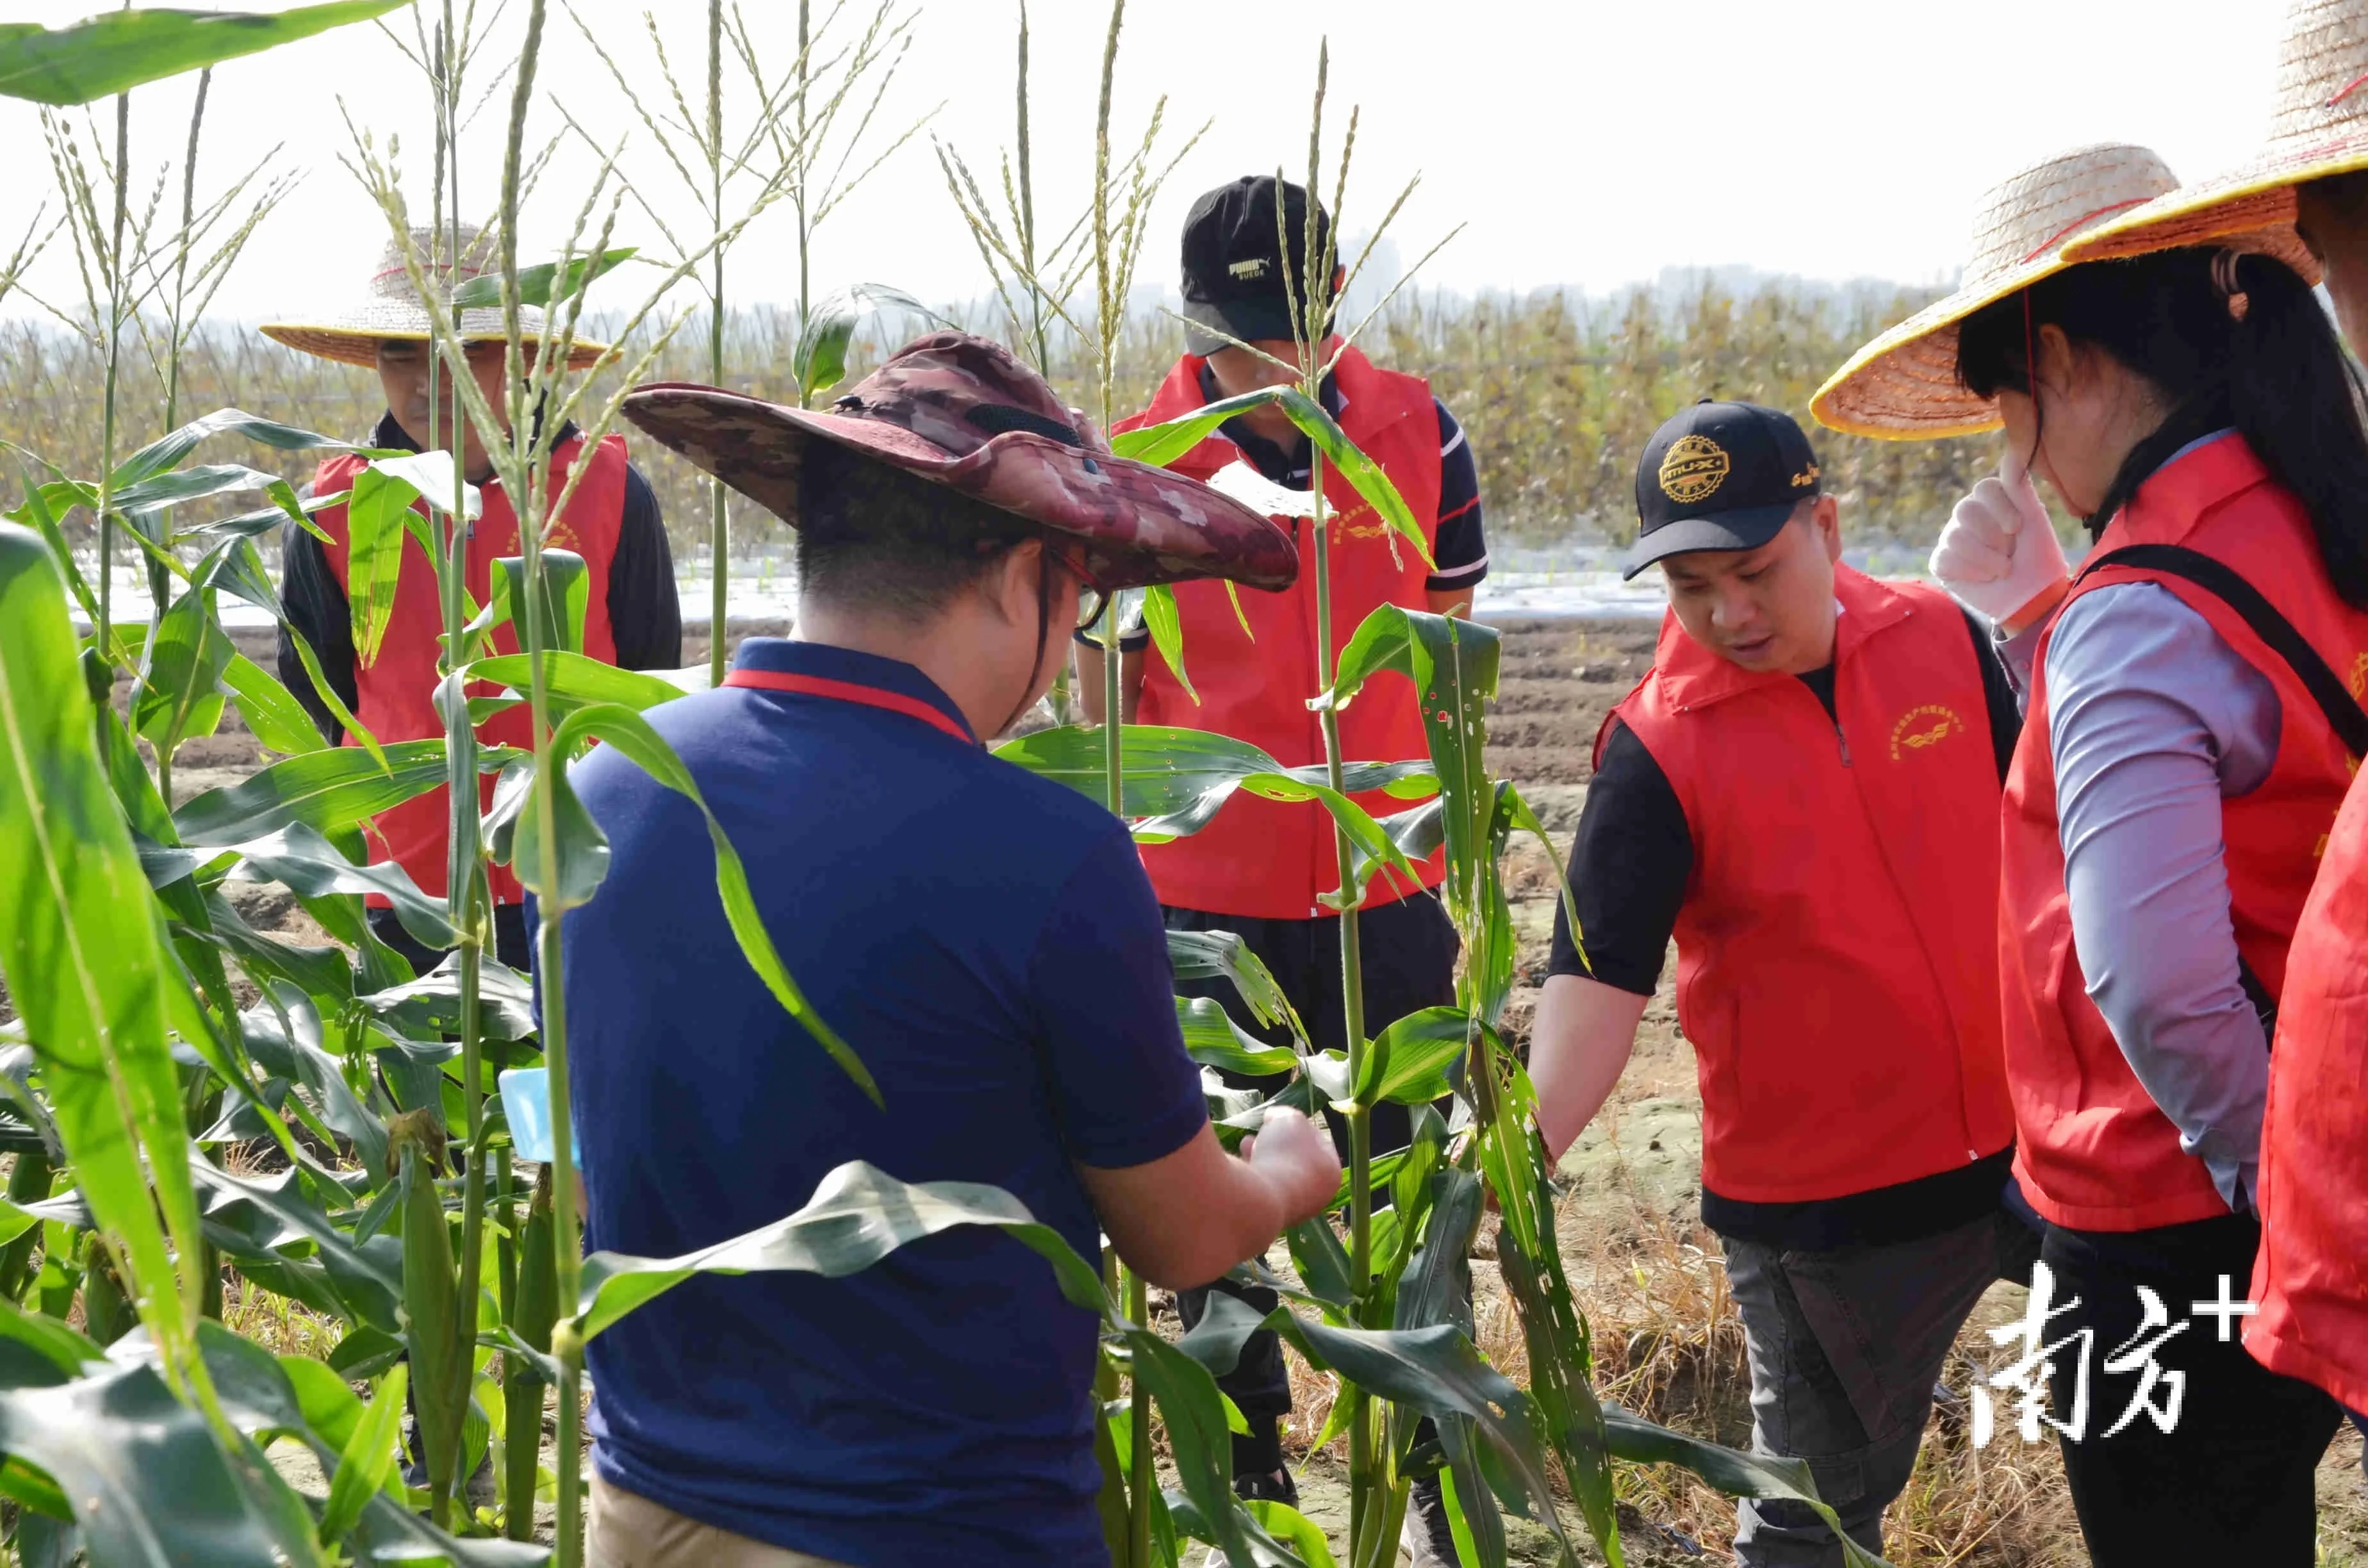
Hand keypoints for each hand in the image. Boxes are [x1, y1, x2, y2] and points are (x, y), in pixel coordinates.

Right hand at [1240, 1108, 1340, 1226]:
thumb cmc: (1284, 1156)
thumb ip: (1285, 1114)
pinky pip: (1260, 1189)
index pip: (1321, 1145)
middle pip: (1296, 1162)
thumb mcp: (1289, 1120)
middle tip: (1263, 1130)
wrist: (1260, 1200)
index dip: (1302, 1127)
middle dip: (1277, 1143)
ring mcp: (1291, 1210)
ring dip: (1261, 1156)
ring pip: (1276, 1175)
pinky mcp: (1267, 1217)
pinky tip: (1239, 1161)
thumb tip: (1275, 1117)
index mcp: (1331, 1174)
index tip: (1284, 1118)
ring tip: (1246, 1143)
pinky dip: (1251, 1173)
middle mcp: (1315, 1197)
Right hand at [1930, 447, 2069, 629]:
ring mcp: (1953, 538)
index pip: (1983, 488)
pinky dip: (1972, 571)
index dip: (2000, 507)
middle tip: (2011, 551)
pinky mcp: (1943, 563)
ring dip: (1986, 557)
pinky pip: (1946, 559)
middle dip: (1994, 535)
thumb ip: (2020, 487)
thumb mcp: (2034, 519)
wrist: (2033, 596)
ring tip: (2003, 569)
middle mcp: (1968, 516)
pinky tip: (1986, 578)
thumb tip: (2013, 449)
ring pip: (1955, 536)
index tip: (2018, 528)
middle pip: (1965, 509)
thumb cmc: (2038, 557)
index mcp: (1991, 501)